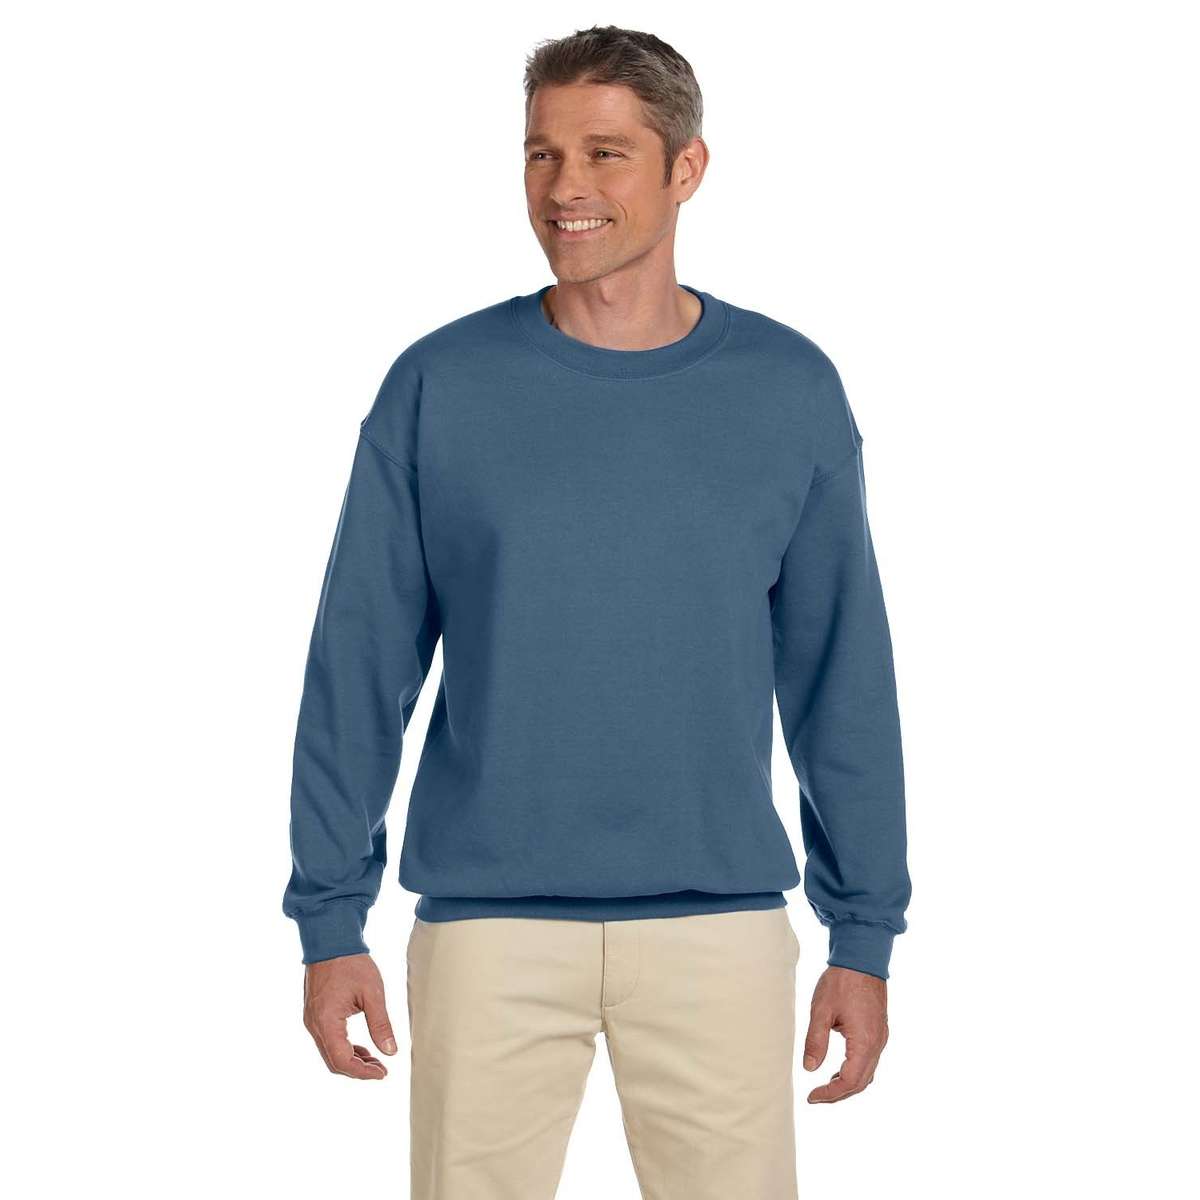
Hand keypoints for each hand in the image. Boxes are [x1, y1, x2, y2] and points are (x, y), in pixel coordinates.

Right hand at [302, 953, 397, 1079]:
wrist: (330, 940)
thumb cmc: (351, 963)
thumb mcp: (372, 993)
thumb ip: (380, 1024)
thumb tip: (390, 1052)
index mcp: (326, 1021)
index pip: (342, 1060)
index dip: (362, 1072)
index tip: (383, 1073)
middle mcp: (314, 1025)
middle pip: (333, 1062)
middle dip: (358, 1070)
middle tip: (381, 1070)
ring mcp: (311, 1020)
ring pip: (329, 1053)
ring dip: (351, 1060)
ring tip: (375, 1060)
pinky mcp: (314, 1014)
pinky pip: (327, 1040)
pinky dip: (344, 1048)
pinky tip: (362, 1047)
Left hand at [802, 966, 888, 1102]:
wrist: (862, 957)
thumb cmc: (841, 981)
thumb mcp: (821, 1010)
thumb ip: (815, 1041)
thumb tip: (809, 1069)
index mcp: (864, 1041)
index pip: (849, 1081)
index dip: (830, 1093)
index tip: (811, 1096)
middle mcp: (877, 1044)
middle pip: (861, 1082)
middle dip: (839, 1093)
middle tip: (816, 1096)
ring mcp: (881, 1037)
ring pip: (867, 1073)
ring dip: (848, 1083)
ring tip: (825, 1086)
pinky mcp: (879, 1030)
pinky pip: (870, 1060)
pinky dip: (855, 1070)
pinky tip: (839, 1067)